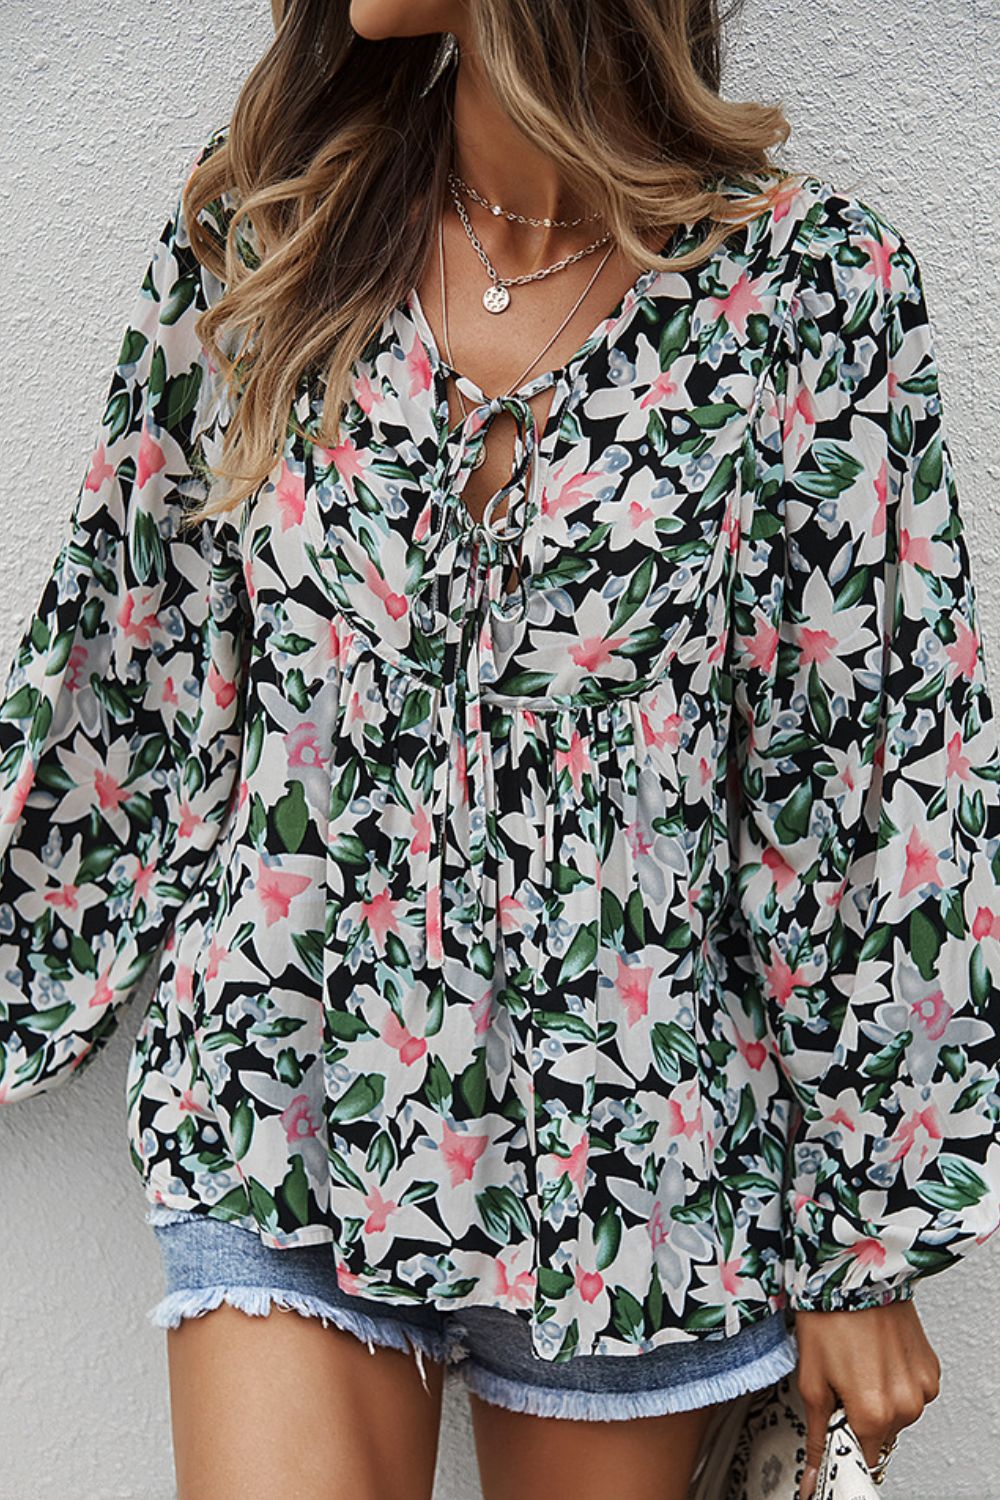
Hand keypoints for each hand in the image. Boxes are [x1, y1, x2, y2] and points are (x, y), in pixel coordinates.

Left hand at [794, 1298, 940, 1498]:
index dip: (844, 1441)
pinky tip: (877, 1356)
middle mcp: (904, 1405)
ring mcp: (921, 1387)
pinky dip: (894, 1382)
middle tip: (842, 1381)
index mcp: (873, 1413)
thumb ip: (817, 1434)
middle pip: (879, 1435)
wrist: (855, 1273)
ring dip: (878, 1399)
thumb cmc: (829, 1316)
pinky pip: (911, 1392)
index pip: (862, 1458)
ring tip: (859, 1362)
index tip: (835, 1425)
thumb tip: (811, 1474)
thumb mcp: (810, 1379)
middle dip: (859, 1417)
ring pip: (897, 1414)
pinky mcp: (930, 1370)